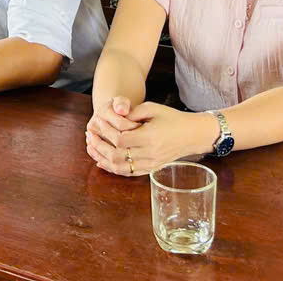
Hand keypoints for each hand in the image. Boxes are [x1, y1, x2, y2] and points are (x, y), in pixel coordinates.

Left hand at [85, 100, 211, 176]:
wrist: (192, 134)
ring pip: (120, 167)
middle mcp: (150, 153)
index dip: (106, 131)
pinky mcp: (151, 168)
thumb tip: (114, 116)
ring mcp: (151, 163)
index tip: (97, 121)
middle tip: (90, 135)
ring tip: (91, 148)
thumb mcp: (153, 108)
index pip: (120, 139)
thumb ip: (132, 113)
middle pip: (117, 155)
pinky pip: (129, 173)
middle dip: (99, 145)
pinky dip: (113, 169)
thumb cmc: (173, 118)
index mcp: (150, 137)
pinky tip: (102, 162)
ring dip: (102, 159)